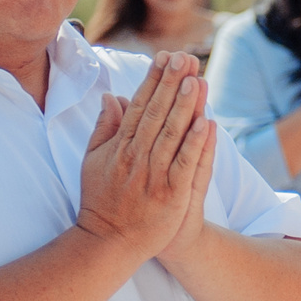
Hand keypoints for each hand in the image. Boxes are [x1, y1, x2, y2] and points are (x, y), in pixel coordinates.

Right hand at [78, 53, 215, 262]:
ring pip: (172, 133)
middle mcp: (136, 156)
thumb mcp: (93, 161)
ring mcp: (154, 174)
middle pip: (157, 113)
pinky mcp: (171, 193)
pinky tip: (206, 122)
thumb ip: (104, 128)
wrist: (108, 242)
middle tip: (184, 57)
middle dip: (171, 83)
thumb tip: (112, 96)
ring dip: (185, 106)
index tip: (164, 57)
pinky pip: (186, 163)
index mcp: (119, 146)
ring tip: (196, 79)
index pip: (139, 105)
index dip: (152, 80)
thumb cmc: (101, 201)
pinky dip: (196, 142)